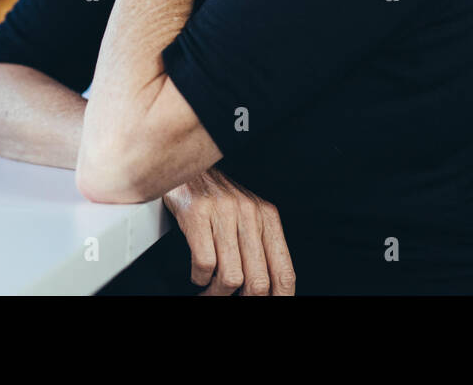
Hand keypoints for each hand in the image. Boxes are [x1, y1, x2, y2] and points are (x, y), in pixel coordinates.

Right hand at [163, 167, 295, 295]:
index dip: (280, 298)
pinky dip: (199, 277)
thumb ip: (259, 248)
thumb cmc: (218, 197)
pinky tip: (198, 274)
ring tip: (210, 290)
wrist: (188, 167)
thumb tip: (263, 290)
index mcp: (267, 218)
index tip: (272, 305)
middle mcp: (249, 214)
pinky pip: (204, 263)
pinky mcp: (197, 215)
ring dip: (217, 293)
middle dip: (244, 300)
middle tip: (230, 300)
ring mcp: (223, 214)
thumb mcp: (248, 216)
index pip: (284, 272)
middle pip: (258, 281)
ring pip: (231, 277)